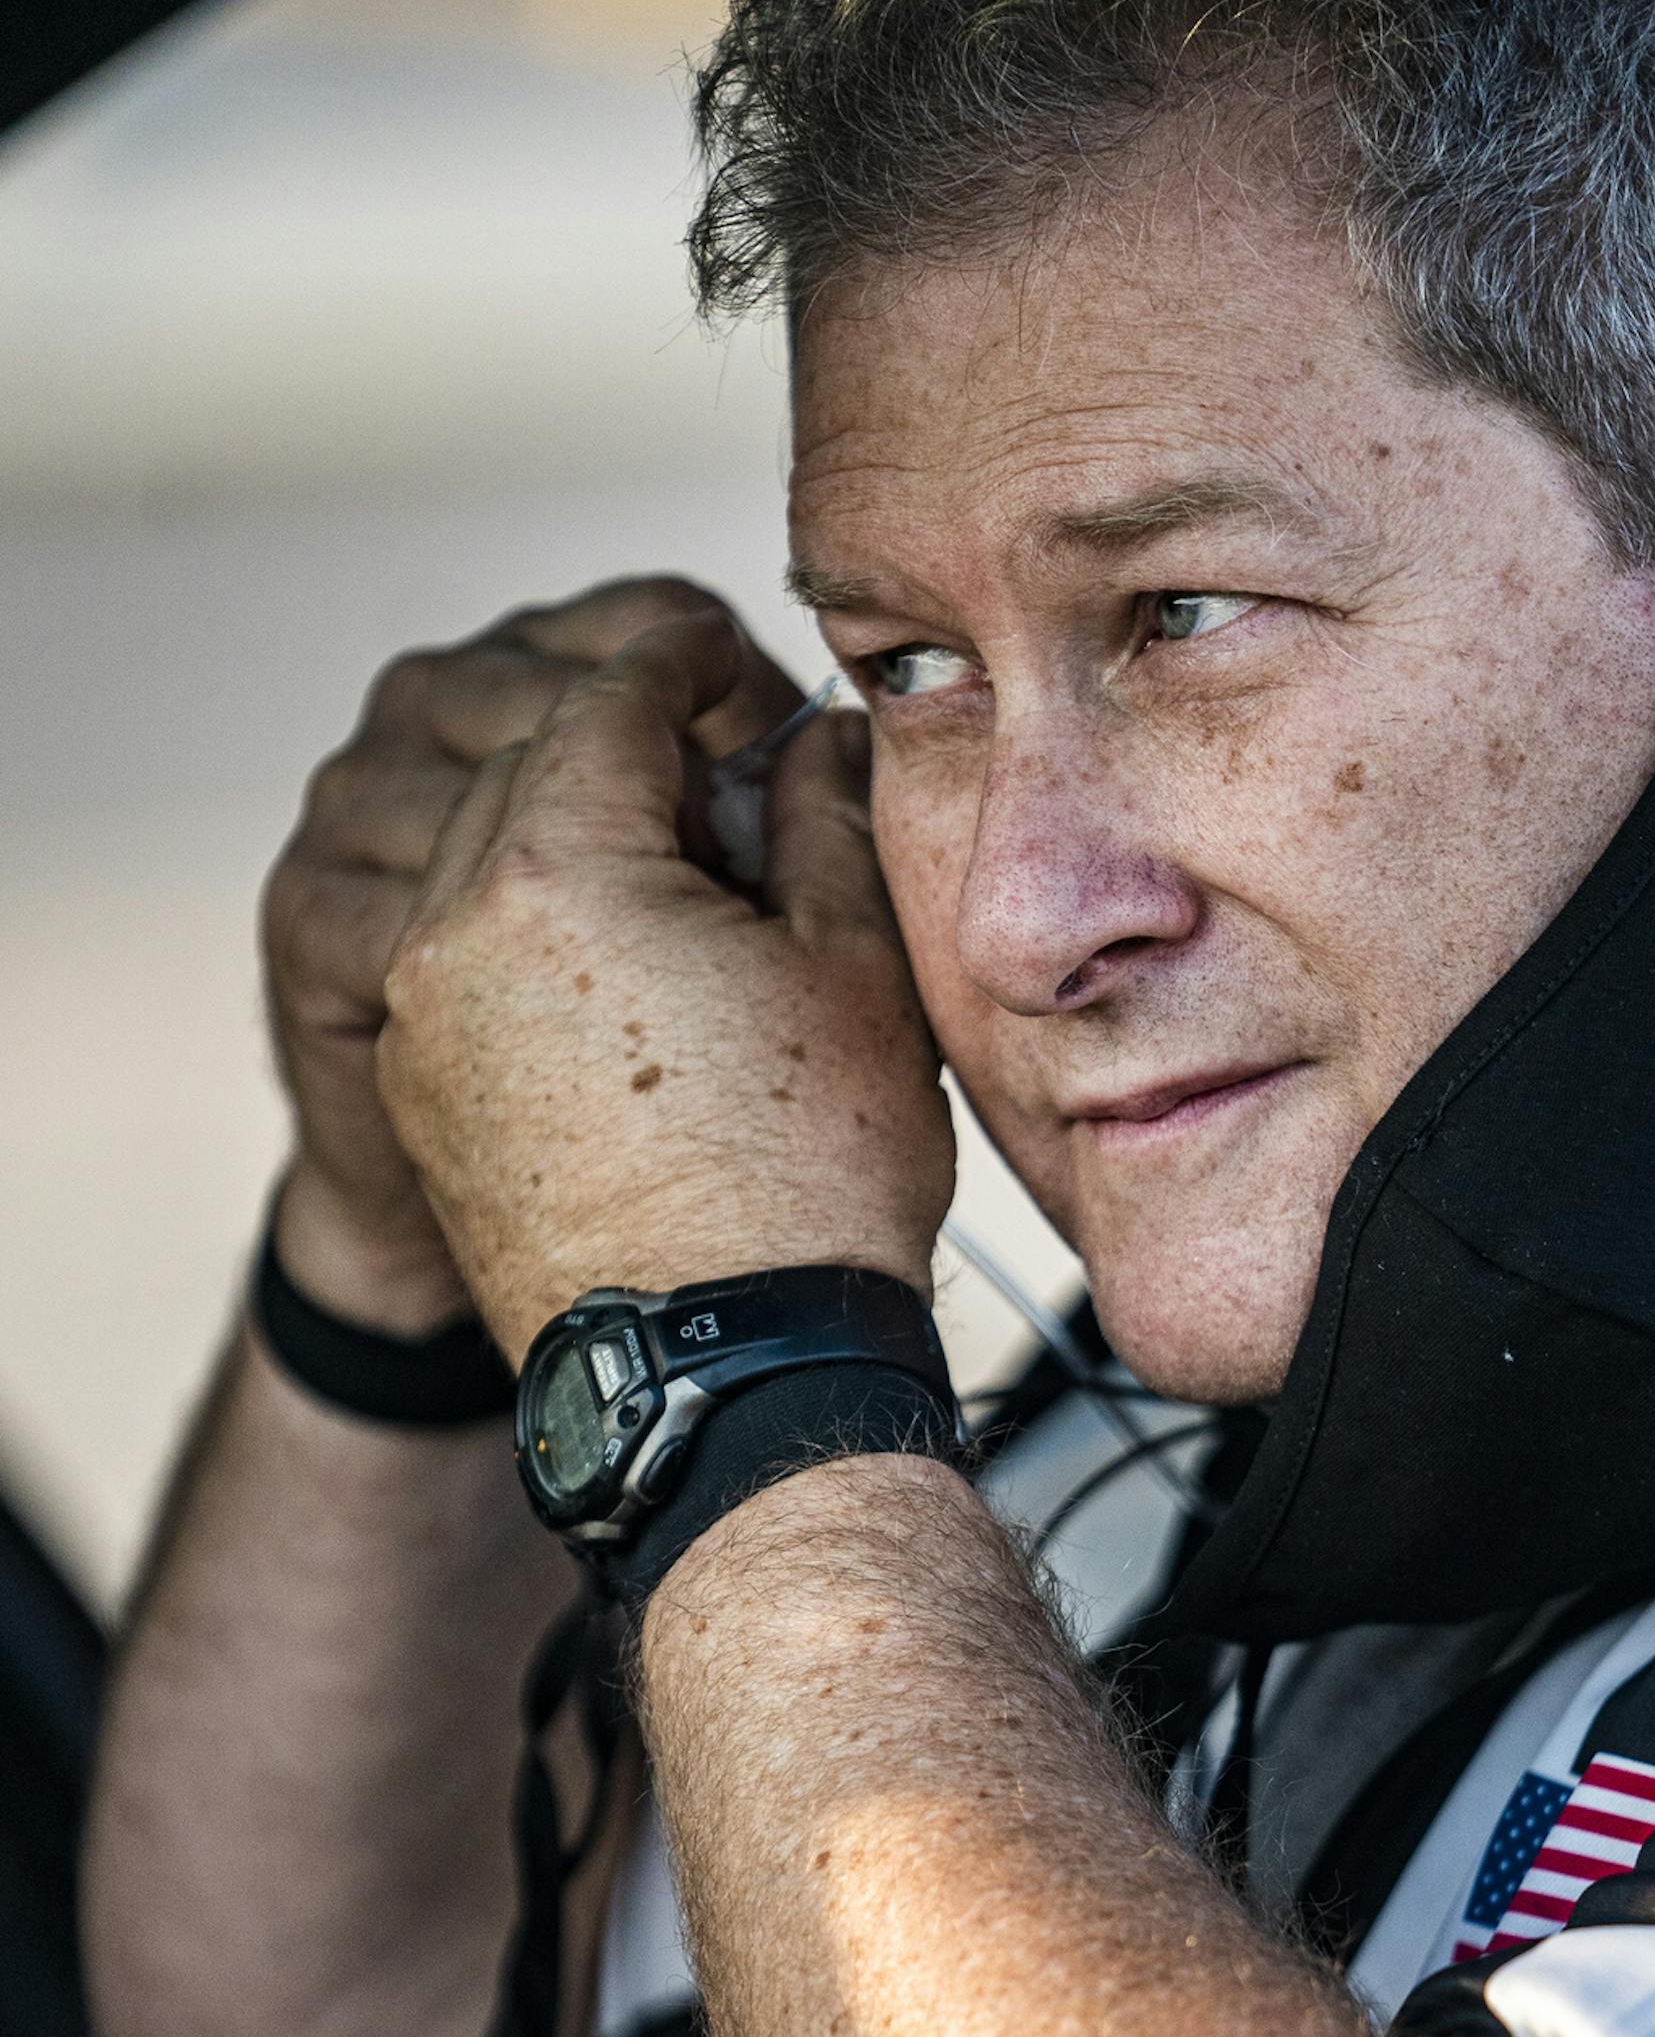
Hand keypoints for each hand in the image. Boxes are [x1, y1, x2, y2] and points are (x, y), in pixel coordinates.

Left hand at [376, 609, 956, 1362]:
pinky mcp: (420, 1087)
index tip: (734, 659)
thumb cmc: (804, 1184)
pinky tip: (630, 961)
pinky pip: (463, 953)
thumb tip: (805, 744)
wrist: (719, 1377)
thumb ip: (818, 815)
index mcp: (552, 868)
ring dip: (573, 830)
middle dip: (625, 740)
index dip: (686, 659)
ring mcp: (418, 1014)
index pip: (609, 692)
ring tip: (683, 870)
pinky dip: (535, 924)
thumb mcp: (853, 964)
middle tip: (727, 765)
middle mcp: (450, 926)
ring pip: (484, 854)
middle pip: (528, 760)